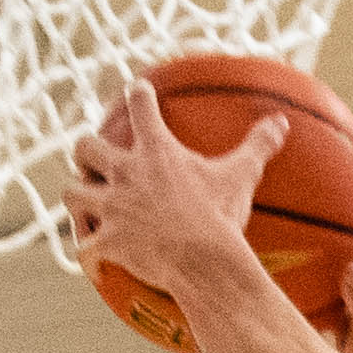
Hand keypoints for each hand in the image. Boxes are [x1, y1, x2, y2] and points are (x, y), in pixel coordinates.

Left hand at [66, 91, 286, 316]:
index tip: (137, 90)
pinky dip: (85, 255)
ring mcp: (112, 208)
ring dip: (76, 199)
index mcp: (156, 151)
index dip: (138, 95)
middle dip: (86, 152)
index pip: (141, 107)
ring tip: (82, 207)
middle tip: (93, 160)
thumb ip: (257, 146)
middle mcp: (126, 173)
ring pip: (72, 195)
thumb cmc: (220, 216)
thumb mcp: (241, 176)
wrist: (203, 259)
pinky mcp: (108, 241)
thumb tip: (280, 123)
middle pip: (85, 148)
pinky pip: (83, 248)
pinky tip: (90, 261)